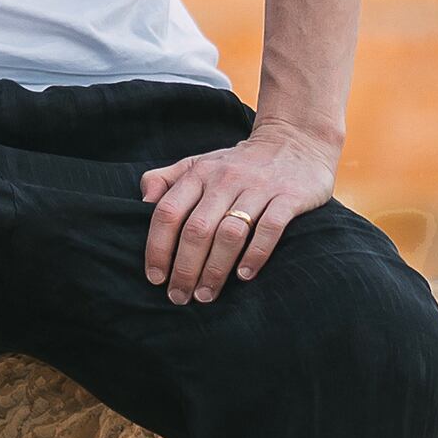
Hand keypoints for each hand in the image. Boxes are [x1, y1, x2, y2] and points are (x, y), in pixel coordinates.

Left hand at [139, 120, 333, 304]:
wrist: (296, 140)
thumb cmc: (239, 163)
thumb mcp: (200, 163)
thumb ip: (166, 179)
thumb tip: (142, 203)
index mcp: (200, 173)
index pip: (168, 212)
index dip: (158, 248)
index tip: (155, 277)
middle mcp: (226, 179)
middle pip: (197, 229)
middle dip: (185, 269)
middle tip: (179, 297)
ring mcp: (259, 187)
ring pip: (230, 233)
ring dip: (215, 269)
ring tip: (206, 295)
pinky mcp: (289, 197)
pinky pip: (269, 228)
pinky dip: (255, 254)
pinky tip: (244, 276)